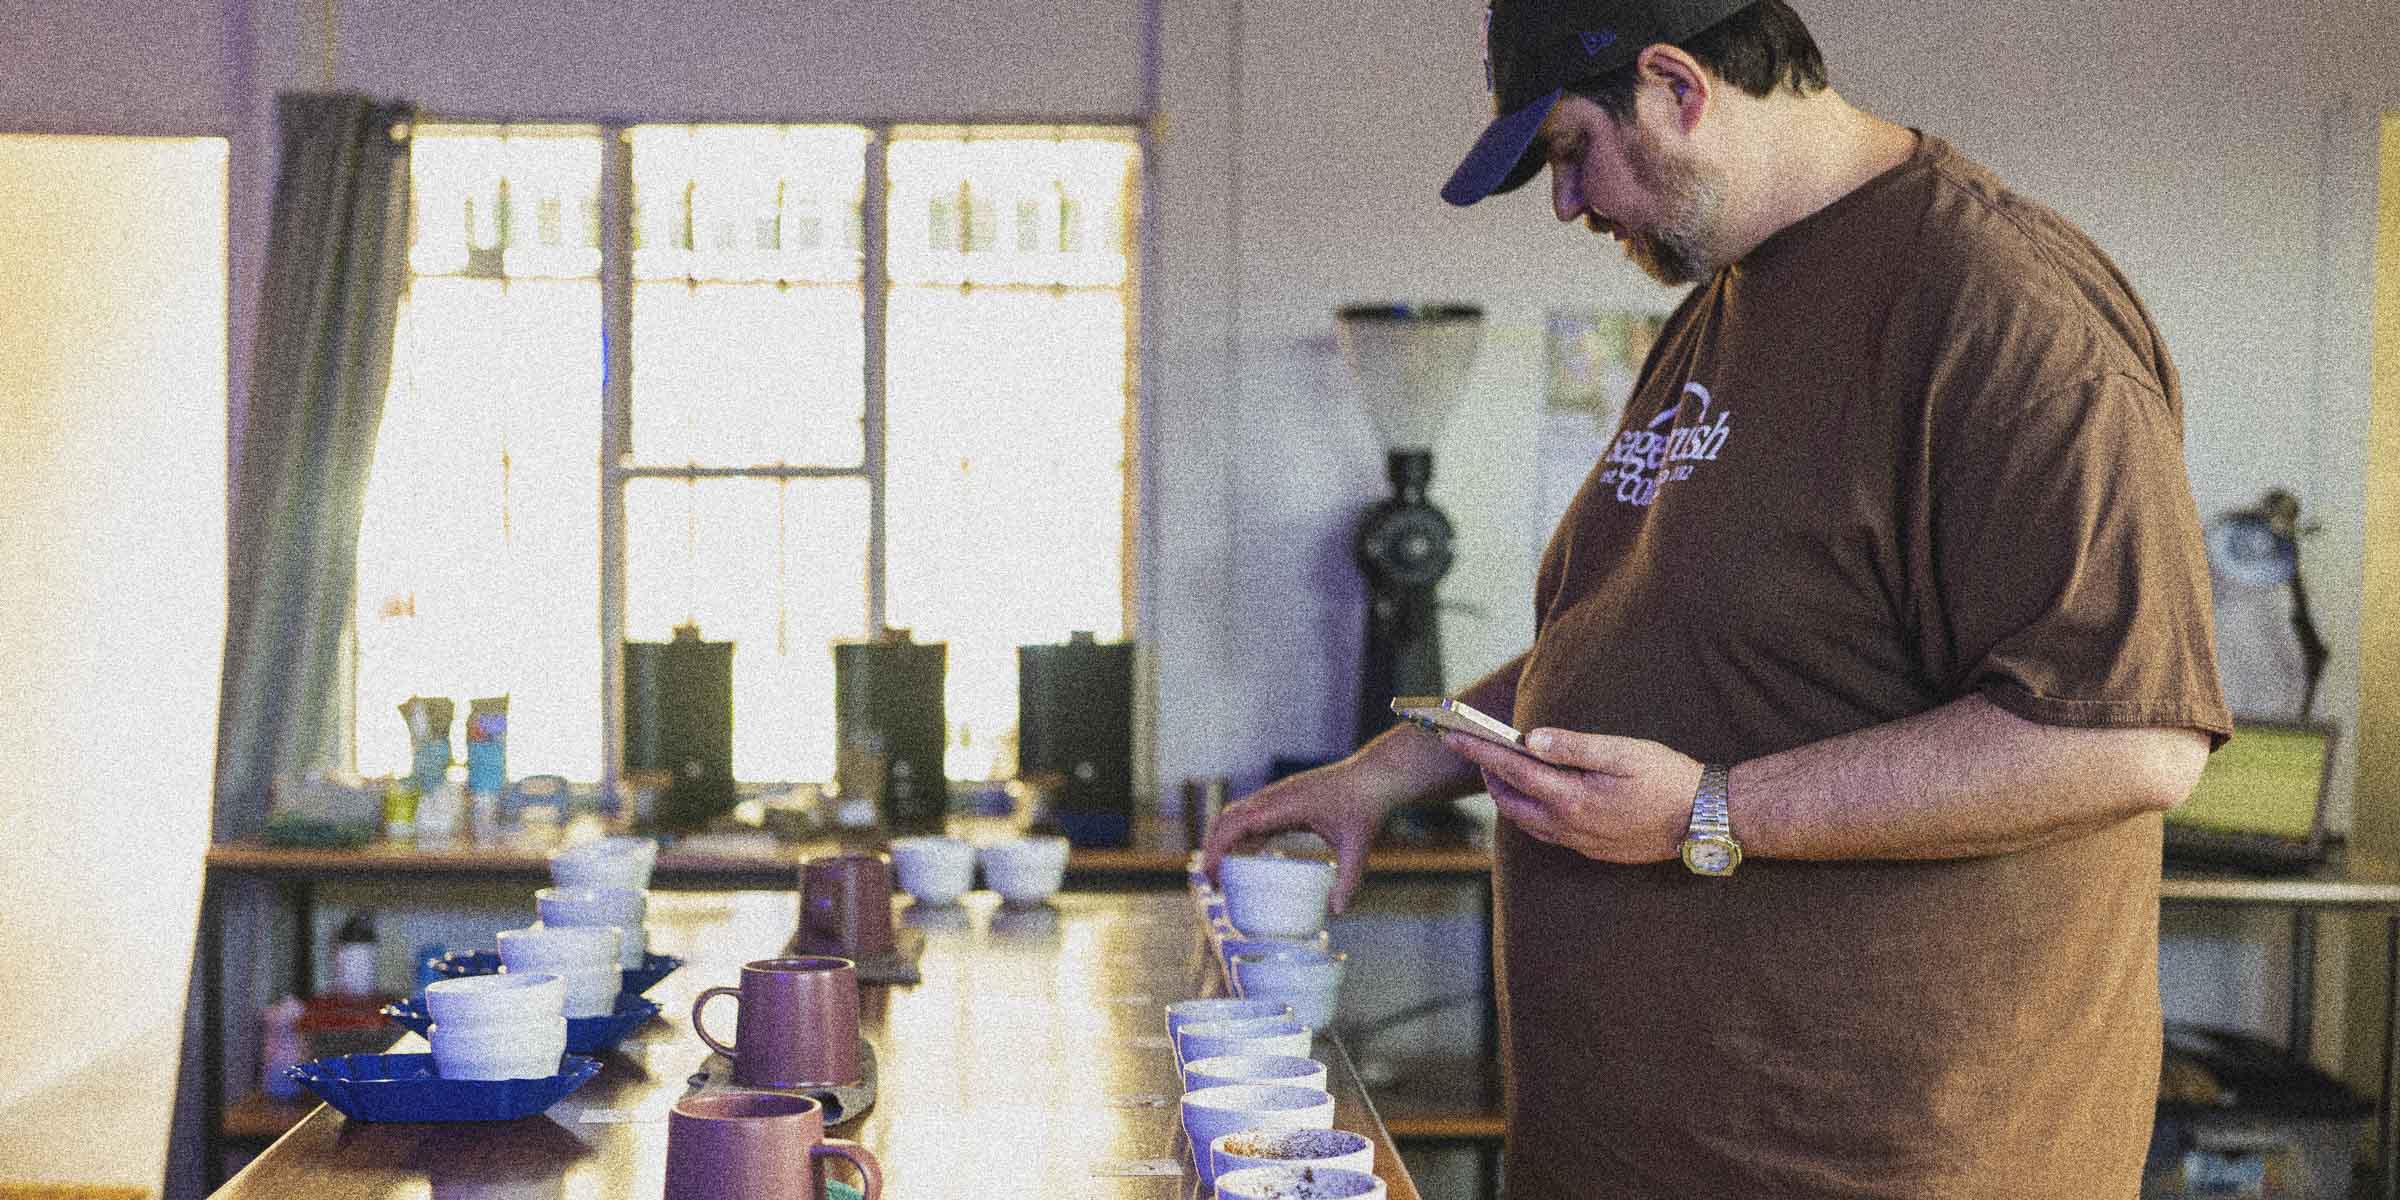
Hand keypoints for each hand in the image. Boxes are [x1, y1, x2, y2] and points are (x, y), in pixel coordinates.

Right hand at [1199, 760, 1399, 914]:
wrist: (1375, 776)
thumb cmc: (1366, 806)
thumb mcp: (1357, 846)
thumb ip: (1348, 880)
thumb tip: (1336, 912)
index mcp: (1287, 805)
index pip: (1239, 823)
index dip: (1219, 847)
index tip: (1211, 873)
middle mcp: (1276, 797)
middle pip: (1228, 818)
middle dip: (1212, 848)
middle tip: (1211, 882)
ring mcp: (1278, 795)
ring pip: (1236, 814)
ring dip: (1222, 839)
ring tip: (1219, 872)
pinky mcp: (1284, 798)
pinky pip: (1252, 814)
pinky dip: (1239, 834)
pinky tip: (1244, 857)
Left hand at [1443, 728, 1701, 863]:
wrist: (1704, 819)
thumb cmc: (1667, 778)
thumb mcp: (1621, 752)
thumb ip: (1572, 746)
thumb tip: (1529, 739)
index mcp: (1571, 798)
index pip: (1511, 770)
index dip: (1479, 751)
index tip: (1454, 735)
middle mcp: (1568, 825)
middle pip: (1510, 800)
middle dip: (1488, 774)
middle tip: (1478, 748)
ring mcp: (1579, 841)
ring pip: (1525, 821)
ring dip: (1507, 796)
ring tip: (1501, 770)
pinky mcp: (1591, 850)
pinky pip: (1545, 833)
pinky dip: (1529, 813)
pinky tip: (1535, 798)